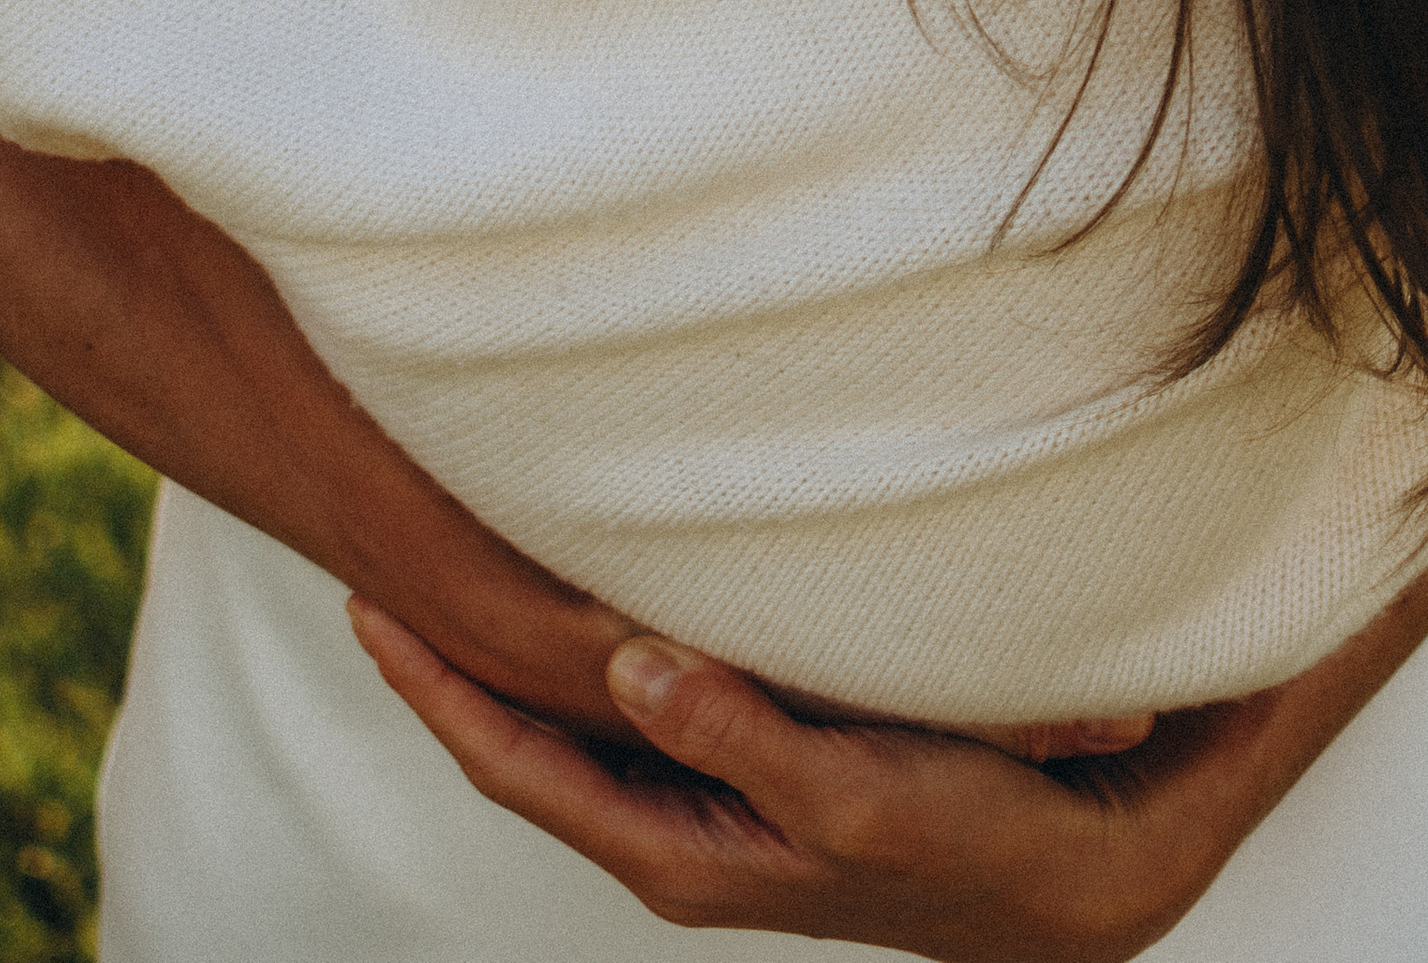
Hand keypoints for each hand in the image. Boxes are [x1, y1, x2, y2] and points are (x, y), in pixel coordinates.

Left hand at [347, 483, 1427, 959]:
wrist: (1096, 900)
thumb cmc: (1169, 768)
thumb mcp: (1239, 697)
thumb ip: (1332, 605)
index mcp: (978, 848)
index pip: (842, 799)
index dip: (747, 732)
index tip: (651, 652)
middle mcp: (860, 875)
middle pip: (674, 821)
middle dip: (548, 730)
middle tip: (425, 613)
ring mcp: (786, 871)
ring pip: (612, 816)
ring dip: (496, 728)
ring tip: (382, 601)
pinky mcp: (735, 840)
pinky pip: (608, 793)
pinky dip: (522, 730)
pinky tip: (443, 640)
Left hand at [352, 610, 1260, 958]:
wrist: (1063, 876)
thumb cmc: (964, 839)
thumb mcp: (850, 795)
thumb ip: (738, 735)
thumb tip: (626, 666)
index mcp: (673, 848)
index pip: (509, 760)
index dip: (434, 682)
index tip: (365, 598)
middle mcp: (674, 829)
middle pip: (519, 739)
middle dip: (448, 657)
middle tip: (382, 551)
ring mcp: (710, 801)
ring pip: (572, 724)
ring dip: (510, 652)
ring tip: (457, 558)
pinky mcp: (753, 766)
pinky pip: (632, 705)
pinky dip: (584, 649)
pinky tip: (587, 592)